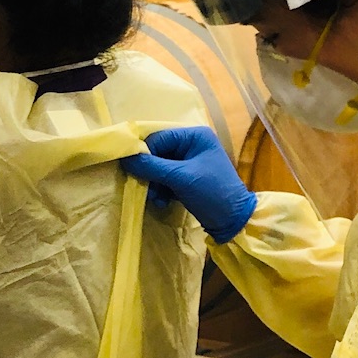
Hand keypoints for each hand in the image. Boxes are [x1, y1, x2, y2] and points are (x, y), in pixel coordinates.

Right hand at [120, 125, 256, 243]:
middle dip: (150, 172)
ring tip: (155, 198)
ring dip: (154, 184)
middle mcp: (192, 144)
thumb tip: (125, 158)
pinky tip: (162, 202)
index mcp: (195, 136)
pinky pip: (166, 178)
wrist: (233, 221)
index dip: (145, 153)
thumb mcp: (180, 178)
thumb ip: (151, 166)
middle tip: (145, 187)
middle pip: (158, 153)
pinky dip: (162, 190)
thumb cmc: (211, 193)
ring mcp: (190, 162)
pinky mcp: (188, 178)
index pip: (159, 138)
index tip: (134, 170)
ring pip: (160, 167)